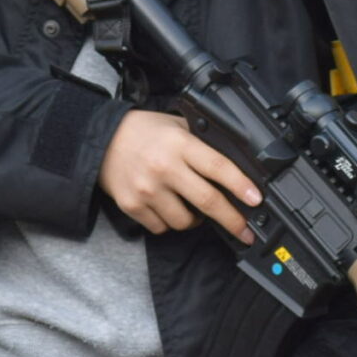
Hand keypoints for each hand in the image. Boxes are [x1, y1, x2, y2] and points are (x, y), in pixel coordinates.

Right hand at [95, 110, 259, 241]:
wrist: (100, 140)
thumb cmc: (143, 132)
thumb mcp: (175, 125)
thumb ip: (201, 141)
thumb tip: (237, 164)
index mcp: (179, 144)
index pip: (218, 166)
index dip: (240, 185)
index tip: (256, 200)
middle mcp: (164, 167)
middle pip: (208, 201)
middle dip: (232, 220)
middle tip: (245, 231)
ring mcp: (147, 189)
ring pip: (185, 221)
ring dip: (196, 220)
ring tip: (192, 208)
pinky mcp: (132, 206)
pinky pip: (162, 227)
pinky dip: (170, 222)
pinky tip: (169, 208)